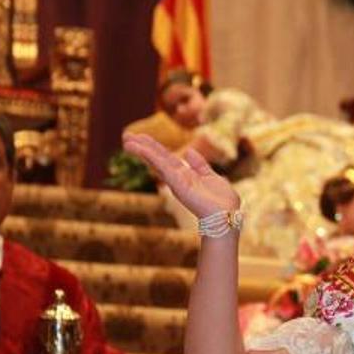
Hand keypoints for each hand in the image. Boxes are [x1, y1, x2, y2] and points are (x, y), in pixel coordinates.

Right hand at [123, 132, 239, 218]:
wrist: (227, 217)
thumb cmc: (223, 203)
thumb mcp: (212, 177)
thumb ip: (200, 166)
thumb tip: (188, 152)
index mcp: (186, 176)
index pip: (167, 158)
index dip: (155, 148)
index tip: (141, 138)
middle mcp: (178, 179)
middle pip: (158, 159)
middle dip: (143, 147)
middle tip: (126, 136)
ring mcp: (177, 182)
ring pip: (156, 162)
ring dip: (141, 150)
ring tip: (126, 140)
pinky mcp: (177, 184)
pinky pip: (162, 167)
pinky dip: (150, 156)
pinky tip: (139, 148)